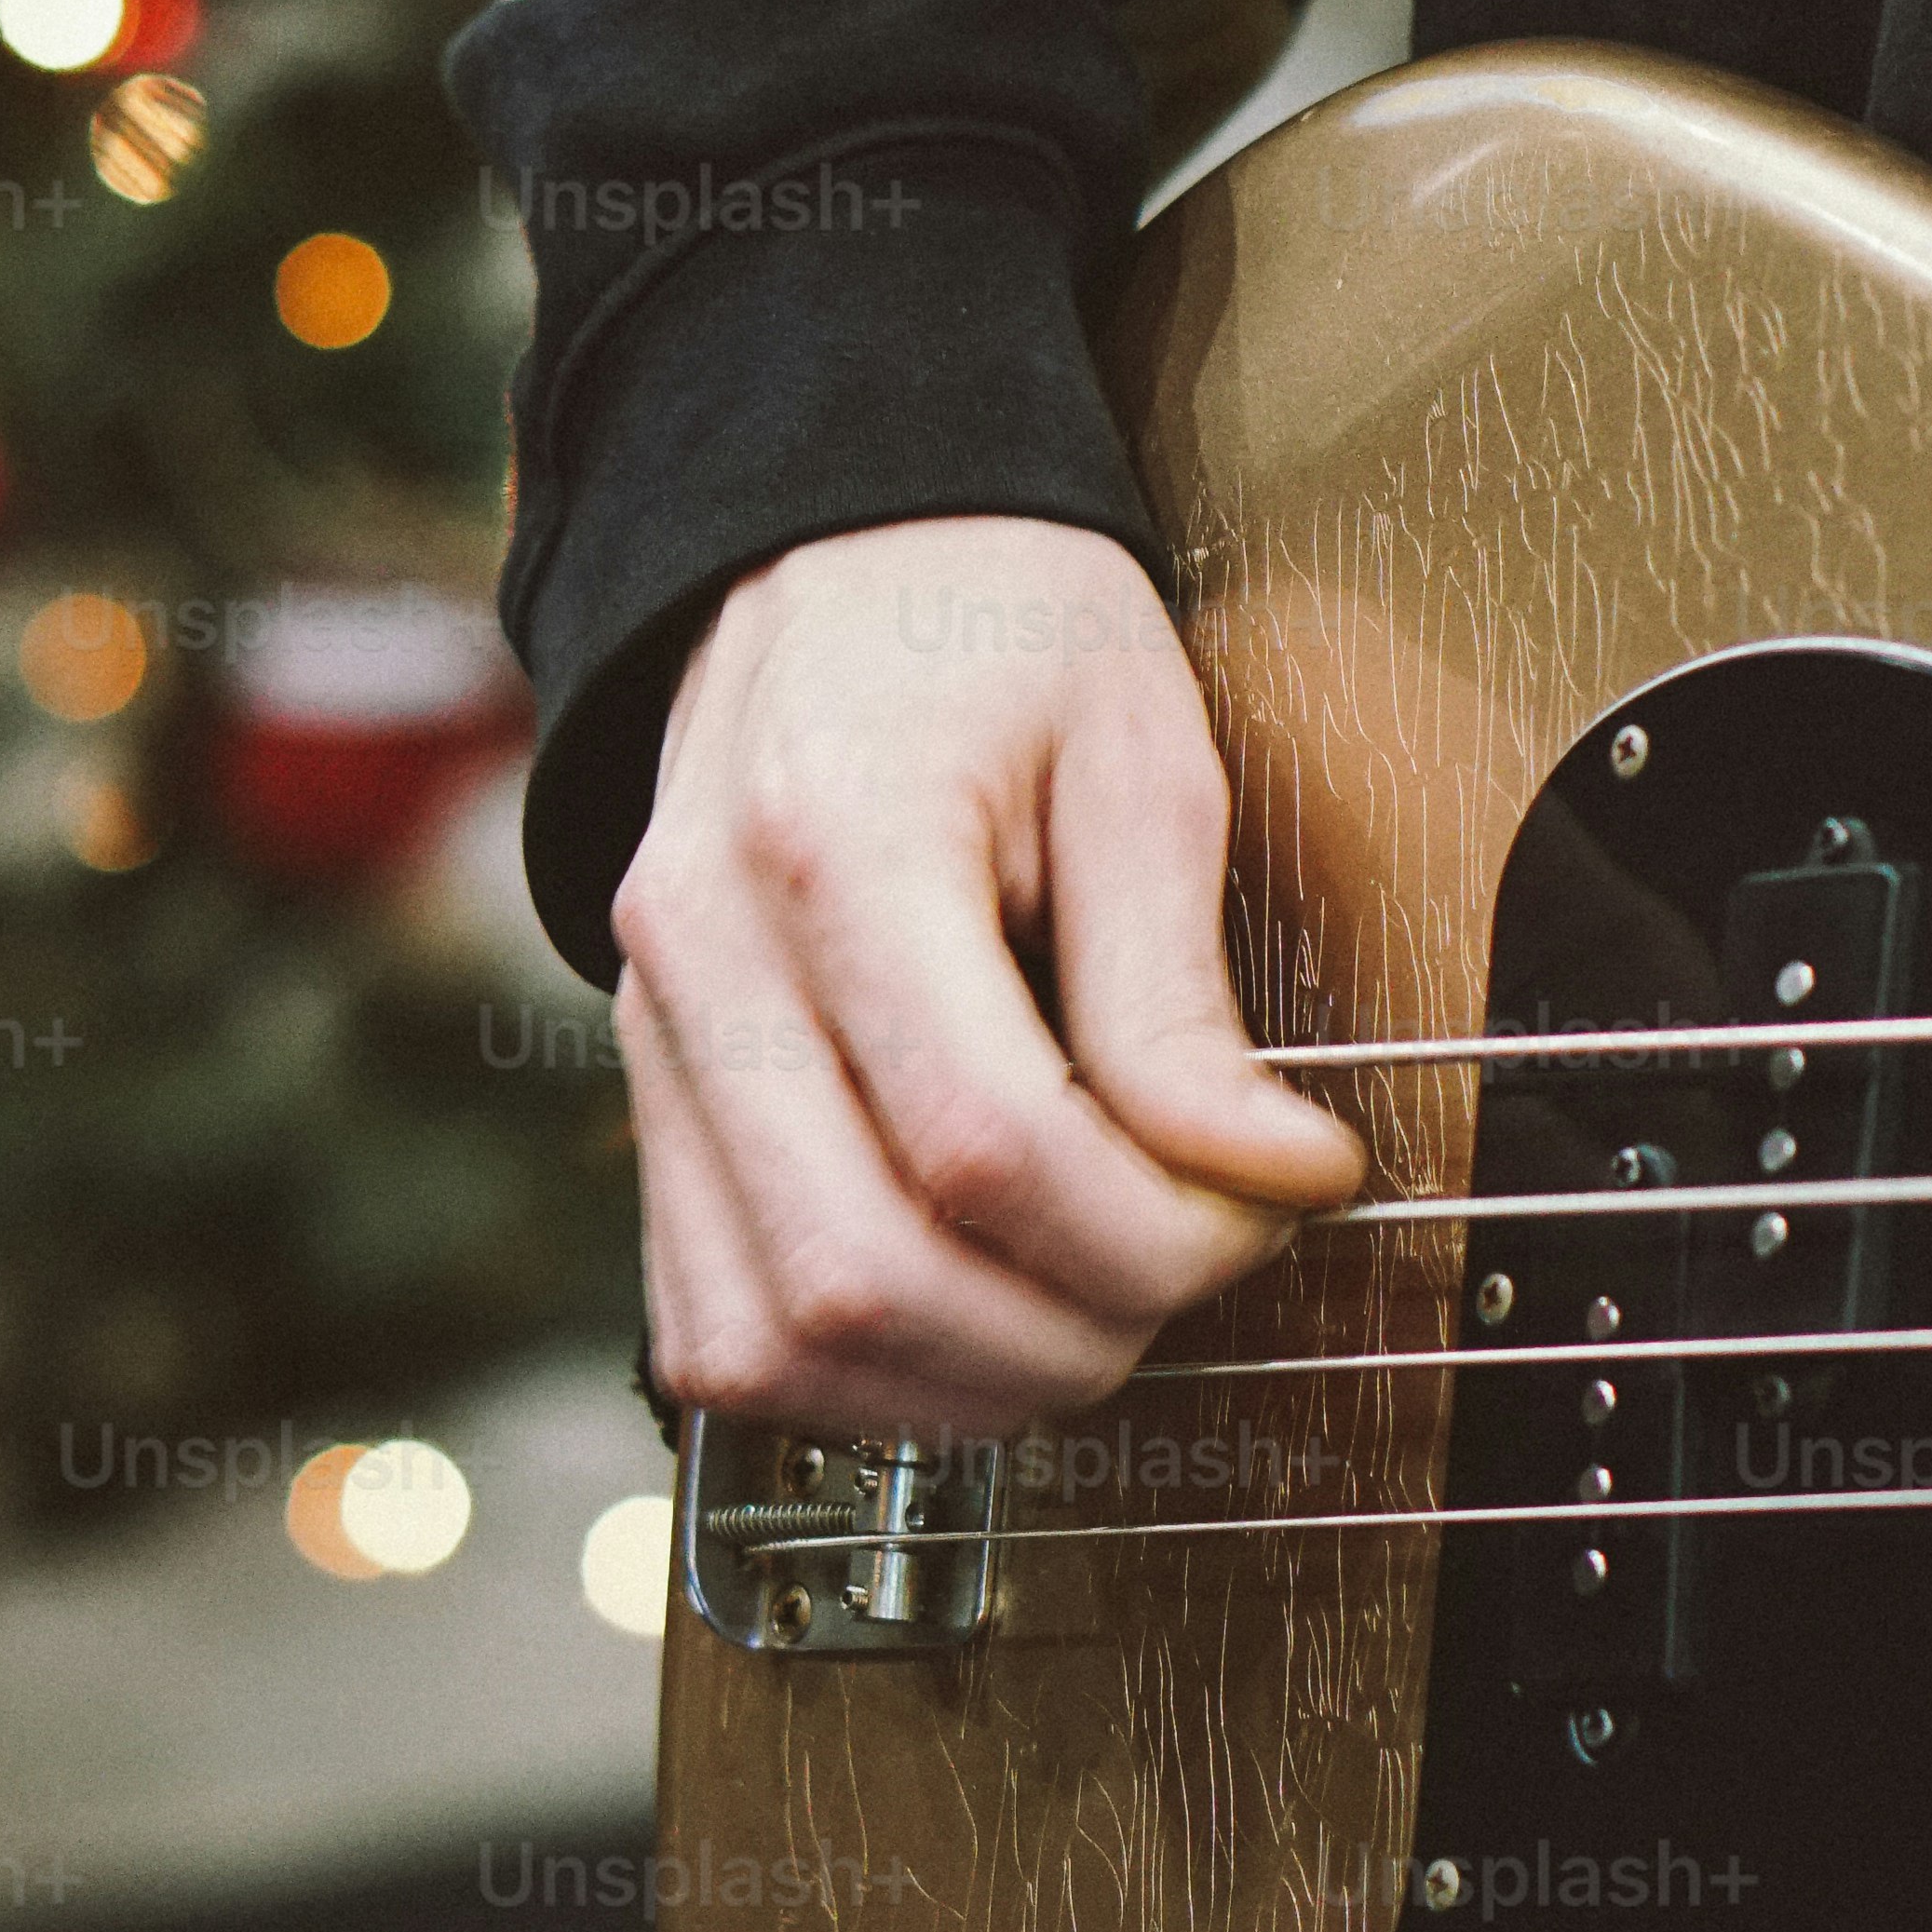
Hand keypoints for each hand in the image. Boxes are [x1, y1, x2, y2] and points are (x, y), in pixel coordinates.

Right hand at [614, 513, 1364, 1439]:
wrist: (835, 550)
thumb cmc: (997, 627)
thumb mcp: (1139, 751)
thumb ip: (1180, 984)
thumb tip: (1270, 1175)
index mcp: (830, 837)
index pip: (987, 1138)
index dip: (1161, 1227)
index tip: (1284, 1198)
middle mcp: (701, 952)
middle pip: (866, 1267)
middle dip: (1076, 1328)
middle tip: (1200, 1269)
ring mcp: (647, 1037)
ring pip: (771, 1337)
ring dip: (964, 1381)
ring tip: (1101, 1306)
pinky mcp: (647, 1100)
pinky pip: (714, 1325)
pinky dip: (857, 1375)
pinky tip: (981, 1316)